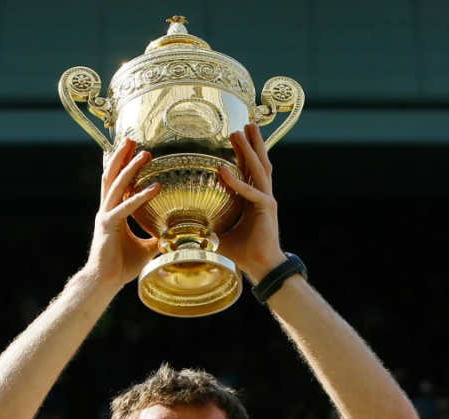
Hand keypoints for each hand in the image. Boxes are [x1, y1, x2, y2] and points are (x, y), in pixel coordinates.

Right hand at [84, 138, 161, 287]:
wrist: (104, 281)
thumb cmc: (121, 265)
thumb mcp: (146, 247)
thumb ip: (156, 237)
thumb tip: (175, 234)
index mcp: (112, 212)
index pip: (117, 182)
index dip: (122, 164)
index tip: (131, 147)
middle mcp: (106, 210)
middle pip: (112, 176)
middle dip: (121, 155)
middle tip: (133, 138)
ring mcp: (105, 216)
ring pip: (117, 186)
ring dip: (130, 168)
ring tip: (144, 154)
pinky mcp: (108, 226)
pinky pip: (125, 208)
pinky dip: (140, 197)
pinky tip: (155, 187)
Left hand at [217, 123, 287, 283]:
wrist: (261, 267)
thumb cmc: (242, 252)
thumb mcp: (218, 232)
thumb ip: (206, 223)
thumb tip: (181, 223)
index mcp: (253, 198)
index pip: (249, 169)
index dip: (244, 151)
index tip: (236, 135)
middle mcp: (262, 195)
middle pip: (259, 162)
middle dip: (253, 142)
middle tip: (246, 122)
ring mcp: (266, 200)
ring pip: (259, 169)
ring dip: (249, 150)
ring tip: (241, 132)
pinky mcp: (266, 209)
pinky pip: (251, 192)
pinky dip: (238, 182)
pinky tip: (224, 171)